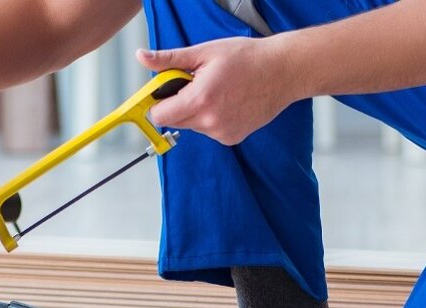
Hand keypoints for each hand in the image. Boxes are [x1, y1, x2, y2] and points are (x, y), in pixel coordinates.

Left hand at [135, 37, 304, 145]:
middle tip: (194, 84)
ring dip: (195, 111)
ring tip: (216, 91)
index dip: (158, 102)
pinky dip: (211, 118)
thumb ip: (169, 60)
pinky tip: (227, 102)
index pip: (159, 115)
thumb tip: (142, 58)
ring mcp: (222, 132)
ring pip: (192, 126)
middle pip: (174, 121)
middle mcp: (210, 121)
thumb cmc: (247, 58)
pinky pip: (209, 130)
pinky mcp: (232, 138)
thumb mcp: (204, 52)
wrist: (282, 71)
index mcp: (200, 99)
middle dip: (177, 104)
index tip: (163, 92)